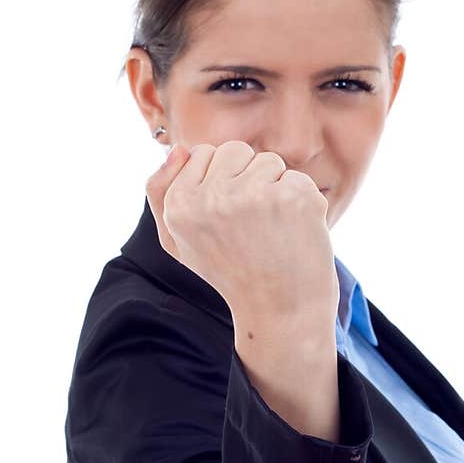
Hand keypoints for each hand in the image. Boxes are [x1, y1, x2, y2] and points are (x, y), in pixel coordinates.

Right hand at [145, 140, 338, 327]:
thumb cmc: (230, 273)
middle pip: (234, 150)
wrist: (281, 313)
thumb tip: (180, 149)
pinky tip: (294, 235)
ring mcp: (254, 195)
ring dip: (274, 189)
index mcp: (179, 205)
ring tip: (272, 231)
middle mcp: (211, 198)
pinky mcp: (292, 197)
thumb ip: (162, 193)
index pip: (202, 154)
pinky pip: (297, 177)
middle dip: (247, 179)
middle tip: (251, 226)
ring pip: (268, 161)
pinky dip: (301, 203)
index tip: (228, 220)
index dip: (220, 183)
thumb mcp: (179, 242)